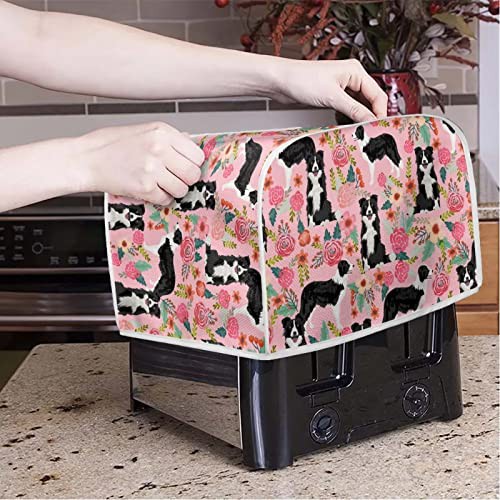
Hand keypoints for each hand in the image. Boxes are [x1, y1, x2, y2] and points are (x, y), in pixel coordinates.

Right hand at [76, 121, 204, 204]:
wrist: (85, 159)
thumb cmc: (110, 145)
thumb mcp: (143, 131)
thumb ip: (169, 138)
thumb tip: (190, 142)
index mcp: (162, 132)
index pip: (197, 154)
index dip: (193, 163)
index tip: (186, 166)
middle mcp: (159, 149)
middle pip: (193, 174)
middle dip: (187, 179)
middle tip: (175, 178)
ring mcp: (152, 169)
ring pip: (182, 189)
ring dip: (174, 190)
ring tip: (161, 184)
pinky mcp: (144, 187)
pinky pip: (166, 199)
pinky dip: (161, 198)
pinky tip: (150, 189)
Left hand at [268, 59, 387, 122]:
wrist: (281, 81)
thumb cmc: (302, 79)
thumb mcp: (332, 97)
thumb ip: (354, 110)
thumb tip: (370, 120)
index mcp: (355, 71)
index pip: (378, 94)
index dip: (380, 112)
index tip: (379, 127)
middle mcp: (350, 77)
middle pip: (369, 101)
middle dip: (368, 116)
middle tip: (368, 131)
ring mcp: (341, 87)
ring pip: (358, 106)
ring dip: (357, 118)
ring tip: (356, 129)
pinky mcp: (332, 96)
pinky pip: (346, 109)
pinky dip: (347, 117)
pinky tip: (344, 124)